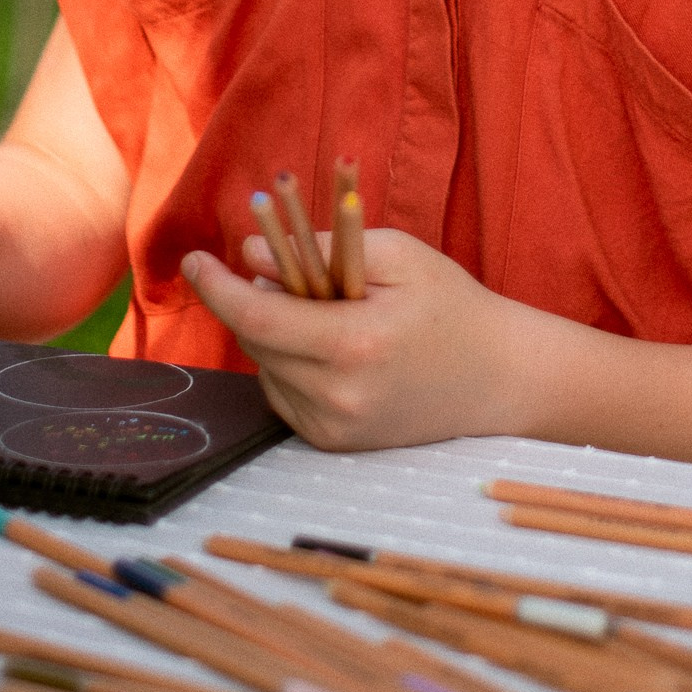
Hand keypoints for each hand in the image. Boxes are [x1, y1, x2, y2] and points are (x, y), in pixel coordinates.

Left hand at [184, 224, 524, 450]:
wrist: (497, 378)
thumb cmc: (450, 305)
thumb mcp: (396, 254)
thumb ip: (319, 247)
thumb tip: (247, 255)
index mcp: (354, 344)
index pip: (258, 318)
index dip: (217, 287)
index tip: (194, 259)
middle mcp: (337, 396)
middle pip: (257, 341)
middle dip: (257, 300)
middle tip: (288, 271)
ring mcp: (334, 428)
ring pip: (265, 368)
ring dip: (275, 334)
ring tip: (325, 312)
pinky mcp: (333, 444)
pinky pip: (284, 393)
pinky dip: (291, 364)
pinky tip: (331, 348)